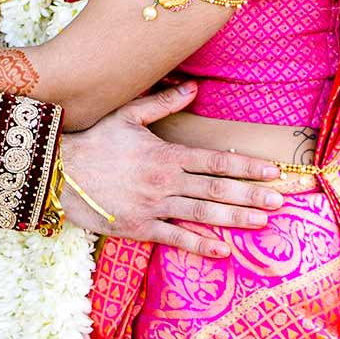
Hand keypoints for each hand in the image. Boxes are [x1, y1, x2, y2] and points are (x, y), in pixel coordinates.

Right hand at [58, 82, 282, 257]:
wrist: (57, 171)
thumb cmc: (94, 140)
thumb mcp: (127, 114)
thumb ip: (163, 103)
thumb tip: (194, 87)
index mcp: (167, 154)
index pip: (216, 160)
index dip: (247, 166)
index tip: (272, 171)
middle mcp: (165, 181)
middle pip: (217, 188)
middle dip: (252, 194)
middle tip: (282, 200)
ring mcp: (153, 206)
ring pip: (202, 213)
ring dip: (234, 218)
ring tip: (262, 221)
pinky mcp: (139, 227)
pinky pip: (174, 238)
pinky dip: (198, 245)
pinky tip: (222, 251)